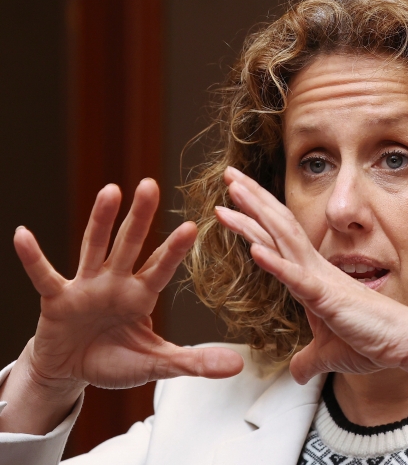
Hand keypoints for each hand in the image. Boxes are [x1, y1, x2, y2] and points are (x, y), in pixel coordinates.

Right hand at [13, 179, 242, 393]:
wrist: (72, 370)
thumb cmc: (115, 359)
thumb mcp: (156, 363)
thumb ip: (193, 361)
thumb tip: (237, 365)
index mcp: (141, 296)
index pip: (160, 268)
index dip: (174, 250)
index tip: (192, 226)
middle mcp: (115, 283)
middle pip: (129, 245)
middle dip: (140, 217)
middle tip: (151, 185)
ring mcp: (85, 288)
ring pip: (94, 248)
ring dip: (100, 221)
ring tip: (110, 191)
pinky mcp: (56, 299)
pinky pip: (44, 276)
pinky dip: (33, 258)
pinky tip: (23, 235)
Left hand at [217, 167, 407, 384]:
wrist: (404, 343)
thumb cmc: (371, 340)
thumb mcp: (328, 354)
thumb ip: (308, 360)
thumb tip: (296, 373)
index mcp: (312, 277)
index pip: (278, 239)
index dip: (255, 217)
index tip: (234, 201)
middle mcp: (315, 270)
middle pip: (278, 226)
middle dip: (251, 199)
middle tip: (229, 175)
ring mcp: (320, 280)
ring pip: (283, 240)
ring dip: (256, 215)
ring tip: (233, 190)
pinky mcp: (328, 299)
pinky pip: (297, 279)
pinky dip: (275, 263)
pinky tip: (253, 250)